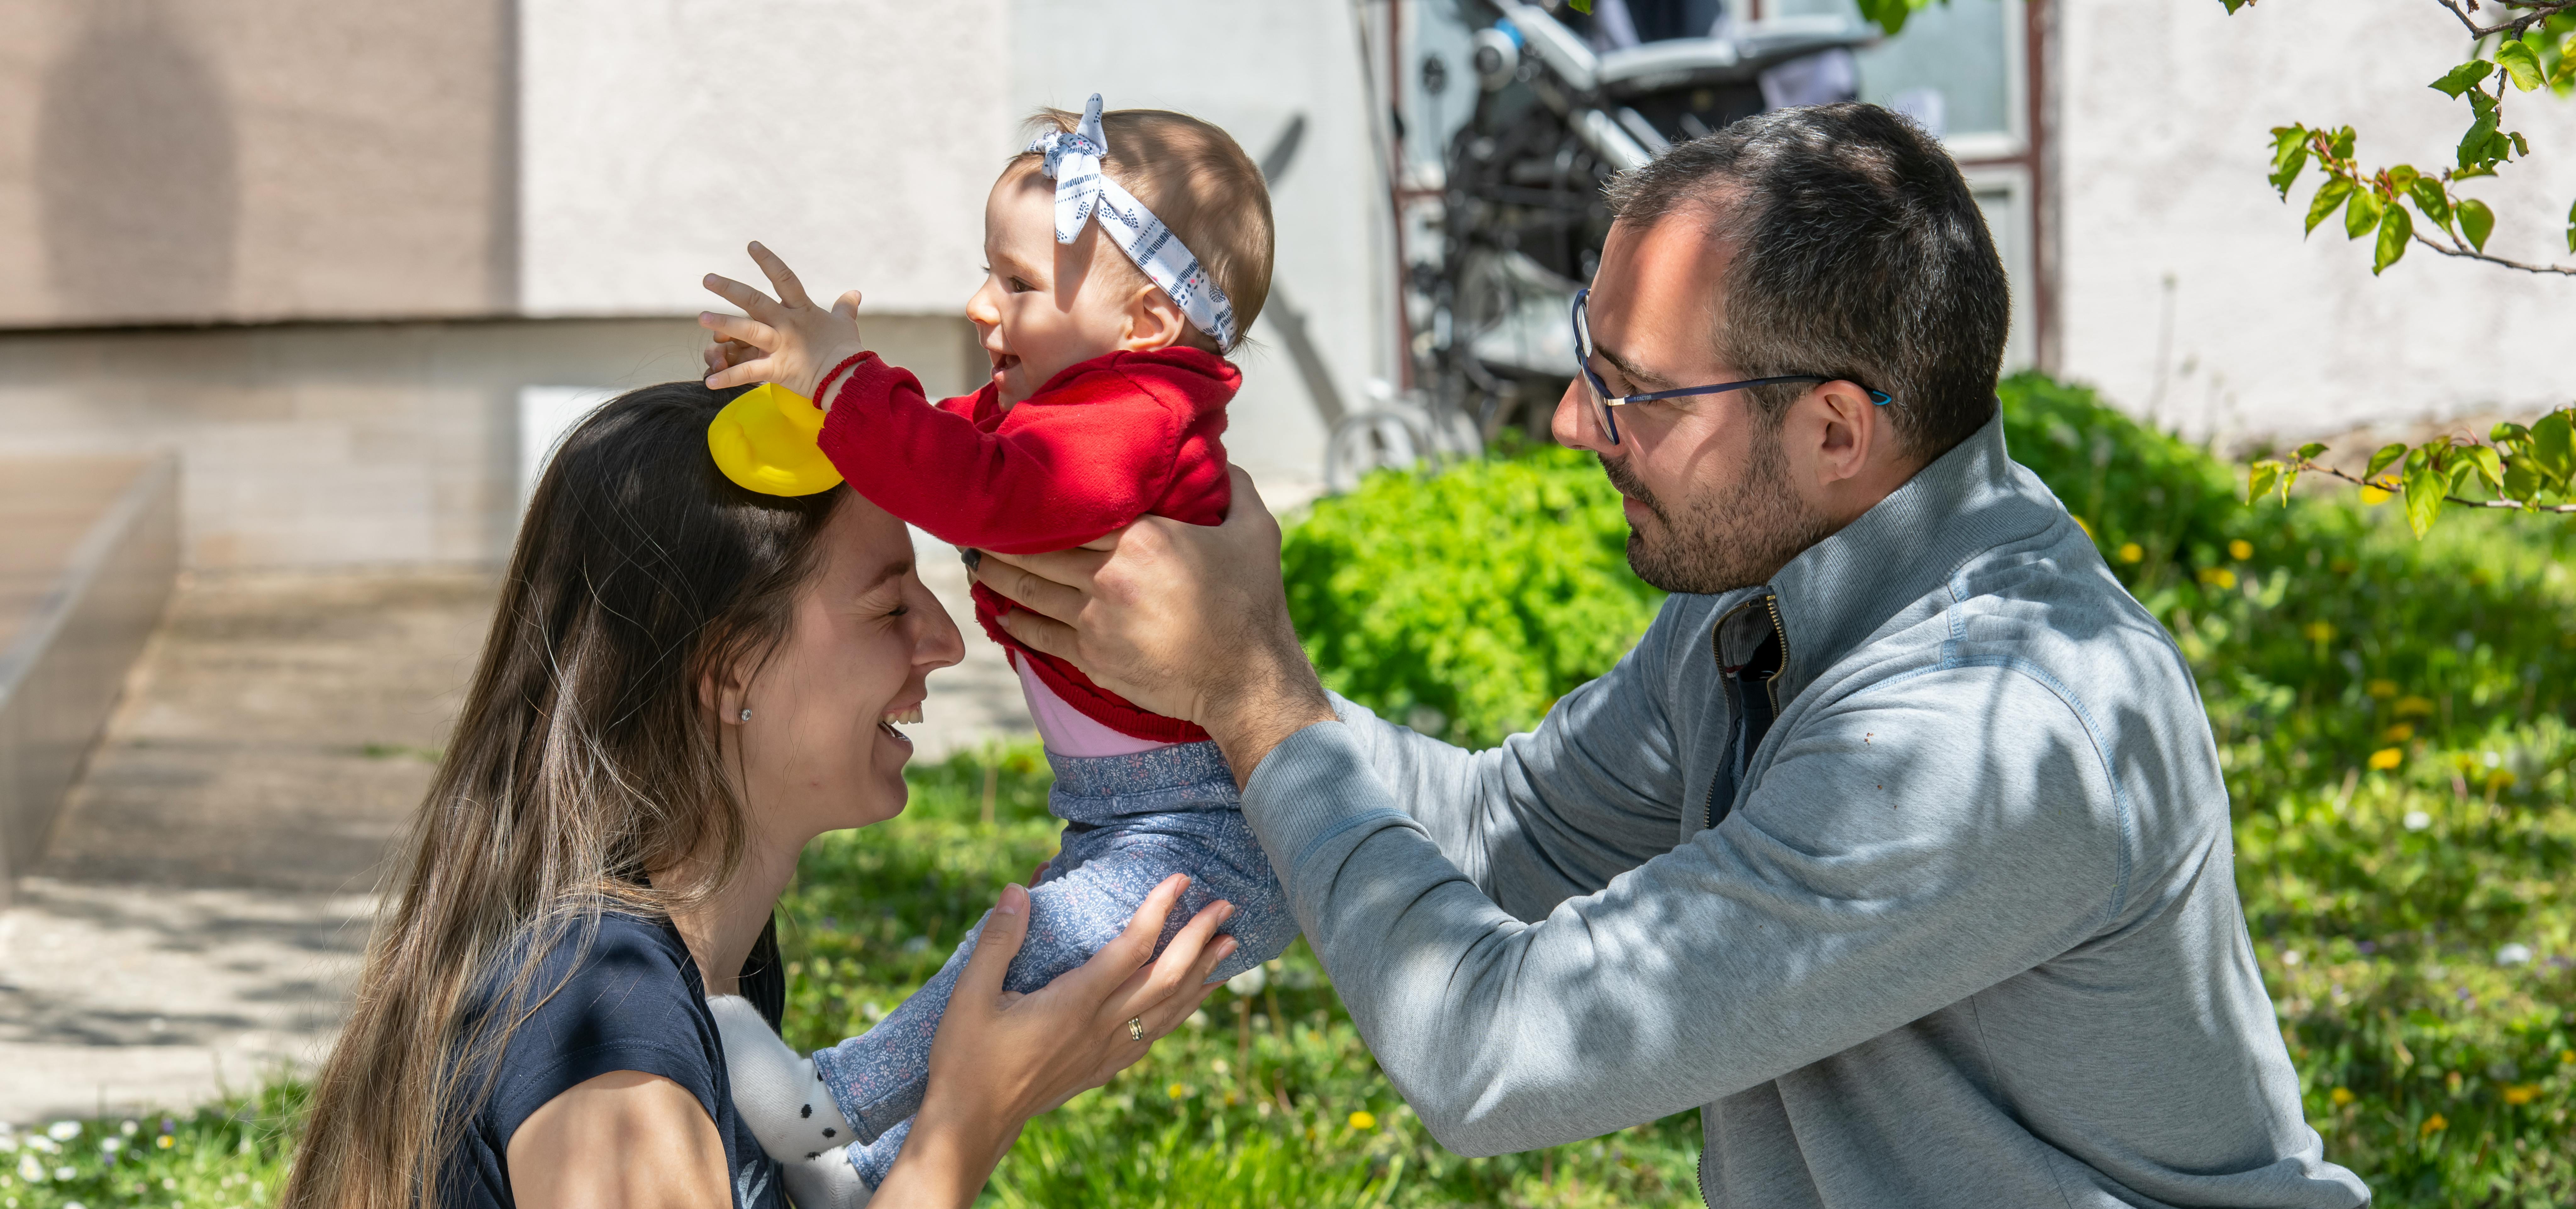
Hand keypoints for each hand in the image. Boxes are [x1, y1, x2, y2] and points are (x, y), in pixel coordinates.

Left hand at [699, 241, 864, 399]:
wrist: (851, 378)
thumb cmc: (848, 350)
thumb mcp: (845, 324)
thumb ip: (845, 307)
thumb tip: (855, 293)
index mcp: (802, 310)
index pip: (784, 279)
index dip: (768, 261)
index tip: (751, 245)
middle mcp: (788, 324)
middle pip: (756, 300)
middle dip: (730, 289)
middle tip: (707, 279)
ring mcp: (782, 346)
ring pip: (748, 330)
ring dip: (724, 323)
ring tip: (702, 317)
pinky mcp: (777, 369)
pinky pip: (748, 372)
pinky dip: (728, 377)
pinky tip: (708, 381)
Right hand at [872, 876, 1234, 1206]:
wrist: (972, 1123)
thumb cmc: (967, 1057)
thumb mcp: (970, 994)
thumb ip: (998, 940)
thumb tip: (1018, 890)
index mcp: (1071, 1004)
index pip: (1129, 949)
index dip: (1159, 911)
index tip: (1181, 880)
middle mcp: (1097, 1028)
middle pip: (1165, 978)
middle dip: (1199, 939)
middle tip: (1226, 908)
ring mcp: (1103, 1053)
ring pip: (1169, 1010)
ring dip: (1202, 975)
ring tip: (1230, 947)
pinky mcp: (1100, 1069)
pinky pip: (1153, 1036)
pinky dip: (1182, 1012)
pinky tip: (1194, 999)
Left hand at [971, 467, 1334, 786]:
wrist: (1246, 681)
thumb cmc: (1254, 604)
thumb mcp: (1256, 533)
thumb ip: (1235, 487)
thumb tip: (1222, 459)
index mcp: (1142, 537)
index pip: (1071, 511)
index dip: (1035, 501)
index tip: (1013, 489)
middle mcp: (1109, 575)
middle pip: (1036, 549)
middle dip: (998, 538)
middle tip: (975, 524)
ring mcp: (1095, 619)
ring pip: (1028, 590)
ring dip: (995, 576)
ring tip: (975, 563)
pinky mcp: (1092, 657)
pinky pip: (1038, 636)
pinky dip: (1013, 622)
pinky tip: (998, 612)